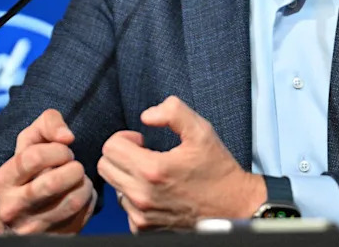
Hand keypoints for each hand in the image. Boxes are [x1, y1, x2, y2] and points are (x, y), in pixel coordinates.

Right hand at [0, 109, 96, 234]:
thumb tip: (67, 136)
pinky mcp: (53, 237)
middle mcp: (13, 207)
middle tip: (74, 166)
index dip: (58, 150)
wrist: (18, 214)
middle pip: (53, 182)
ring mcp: (32, 228)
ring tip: (78, 180)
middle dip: (73, 168)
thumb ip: (48, 123)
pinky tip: (78, 194)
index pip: (34, 157)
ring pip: (72, 201)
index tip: (64, 151)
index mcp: (3, 180)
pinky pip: (82, 215)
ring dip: (84, 184)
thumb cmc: (29, 168)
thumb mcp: (30, 140)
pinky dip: (88, 200)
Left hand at [97, 96, 264, 231]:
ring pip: (114, 186)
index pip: (110, 147)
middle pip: (105, 166)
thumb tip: (146, 116)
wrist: (232, 206)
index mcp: (152, 169)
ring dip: (127, 174)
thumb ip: (173, 112)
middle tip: (143, 152)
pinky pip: (124, 206)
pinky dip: (134, 195)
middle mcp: (141, 195)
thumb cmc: (217, 168)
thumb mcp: (201, 130)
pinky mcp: (144, 227)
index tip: (142, 140)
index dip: (124, 137)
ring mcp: (141, 215)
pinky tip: (154, 190)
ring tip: (151, 171)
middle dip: (121, 154)